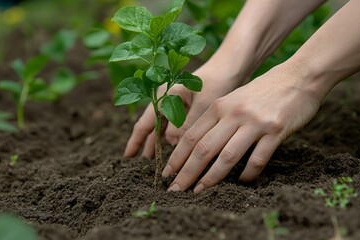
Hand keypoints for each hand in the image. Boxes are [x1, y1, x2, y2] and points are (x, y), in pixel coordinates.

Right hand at [123, 64, 241, 157]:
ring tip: (155, 164)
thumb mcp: (203, 104)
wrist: (232, 66)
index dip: (136, 142)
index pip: (145, 124)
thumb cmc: (218, 82)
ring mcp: (176, 104)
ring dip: (159, 145)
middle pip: (151, 128)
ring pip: (163, 129)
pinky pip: (175, 126)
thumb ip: (187, 125)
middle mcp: (166, 100)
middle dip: (145, 146)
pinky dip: (172, 138)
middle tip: (139, 167)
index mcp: (165, 97)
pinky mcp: (187, 108)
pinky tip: (174, 150)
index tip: (127, 158)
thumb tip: (171, 144)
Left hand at [163, 62, 324, 192]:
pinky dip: (248, 174)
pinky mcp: (276, 130)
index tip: (166, 174)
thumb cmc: (263, 91)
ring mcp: (255, 122)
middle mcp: (233, 113)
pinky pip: (258, 159)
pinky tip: (242, 182)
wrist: (298, 77)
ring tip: (200, 192)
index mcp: (219, 106)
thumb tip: (196, 146)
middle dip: (186, 173)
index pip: (191, 136)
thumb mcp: (234, 99)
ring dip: (211, 178)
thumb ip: (217, 119)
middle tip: (175, 191)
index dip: (176, 158)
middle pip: (203, 148)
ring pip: (227, 156)